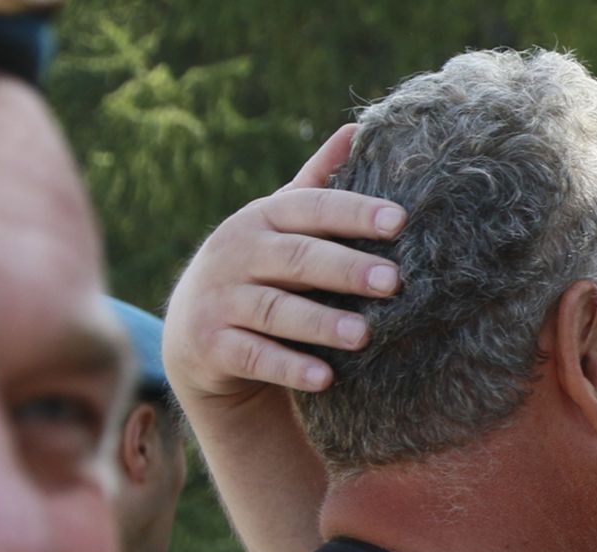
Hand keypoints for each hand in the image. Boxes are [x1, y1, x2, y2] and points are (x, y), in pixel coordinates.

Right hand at [162, 123, 405, 402]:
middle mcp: (238, 253)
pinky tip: (324, 378)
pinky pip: (253, 356)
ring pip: (275, 309)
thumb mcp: (281, 224)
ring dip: (320, 322)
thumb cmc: (259, 269)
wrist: (196, 333)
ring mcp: (221, 299)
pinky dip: (288, 366)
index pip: (312, 209)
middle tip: (395, 281)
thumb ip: (317, 184)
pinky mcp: (212, 345)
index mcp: (263, 218)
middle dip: (346, 268)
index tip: (400, 221)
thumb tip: (356, 128)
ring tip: (364, 334)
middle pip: (297, 258)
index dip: (354, 213)